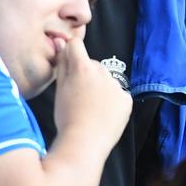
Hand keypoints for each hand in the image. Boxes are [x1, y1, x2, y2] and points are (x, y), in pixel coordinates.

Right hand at [52, 28, 131, 144]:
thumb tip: (61, 43)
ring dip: (100, 88)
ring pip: (106, 80)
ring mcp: (117, 86)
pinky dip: (112, 101)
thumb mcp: (59, 89)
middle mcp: (102, 72)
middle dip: (86, 74)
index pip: (75, 45)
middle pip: (92, 65)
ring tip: (90, 108)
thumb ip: (62, 64)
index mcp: (82, 68)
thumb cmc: (66, 117)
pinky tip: (103, 114)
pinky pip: (118, 94)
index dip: (70, 52)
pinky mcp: (126, 99)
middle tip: (79, 96)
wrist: (85, 142)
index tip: (69, 63)